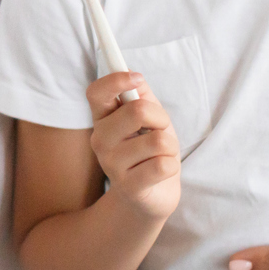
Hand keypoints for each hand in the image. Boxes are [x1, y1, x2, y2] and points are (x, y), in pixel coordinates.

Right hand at [85, 71, 179, 219]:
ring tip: (161, 155)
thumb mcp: (150, 119)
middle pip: (138, 111)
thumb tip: (133, 73)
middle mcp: (100, 140)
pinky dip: (172, 166)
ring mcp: (112, 165)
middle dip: (161, 118)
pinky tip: (161, 172)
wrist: (151, 196)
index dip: (116, 80)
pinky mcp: (129, 187)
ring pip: (158, 141)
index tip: (137, 79)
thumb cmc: (150, 151)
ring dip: (170, 147)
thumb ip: (142, 95)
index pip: (96, 92)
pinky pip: (164, 165)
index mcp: (102, 119)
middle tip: (159, 130)